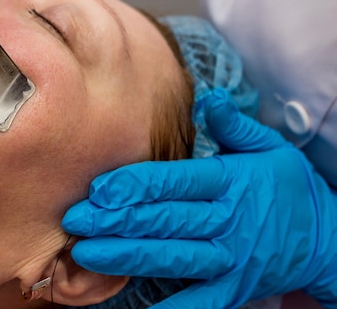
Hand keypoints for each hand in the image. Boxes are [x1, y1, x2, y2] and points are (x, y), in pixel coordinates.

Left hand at [61, 89, 336, 307]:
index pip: (176, 182)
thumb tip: (208, 98)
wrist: (326, 236)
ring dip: (127, 255)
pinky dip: (172, 306)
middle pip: (165, 220)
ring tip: (86, 253)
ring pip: (172, 256)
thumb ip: (233, 125)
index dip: (136, 185)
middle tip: (76, 220)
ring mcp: (231, 257)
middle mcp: (227, 220)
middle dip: (117, 221)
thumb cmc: (288, 185)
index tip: (99, 188)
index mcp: (229, 181)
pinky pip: (201, 300)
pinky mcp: (235, 287)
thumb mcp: (268, 147)